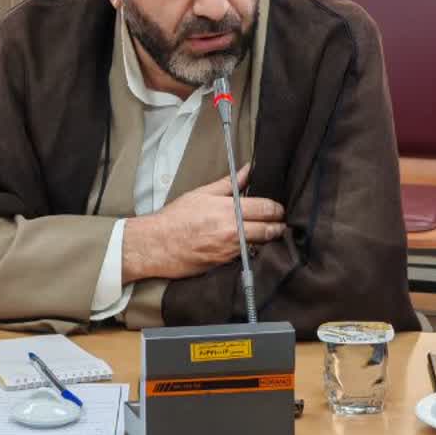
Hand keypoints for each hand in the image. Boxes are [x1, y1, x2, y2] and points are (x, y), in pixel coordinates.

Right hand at [120, 166, 285, 281]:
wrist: (156, 245)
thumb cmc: (175, 218)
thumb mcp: (201, 194)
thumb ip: (229, 183)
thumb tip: (247, 169)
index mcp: (228, 210)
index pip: (266, 208)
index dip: (277, 208)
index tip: (279, 208)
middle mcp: (233, 232)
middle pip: (270, 230)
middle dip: (278, 225)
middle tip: (279, 222)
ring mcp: (230, 251)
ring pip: (262, 245)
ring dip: (268, 240)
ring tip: (267, 233)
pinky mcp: (225, 264)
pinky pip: (247, 257)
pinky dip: (252, 251)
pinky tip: (251, 246)